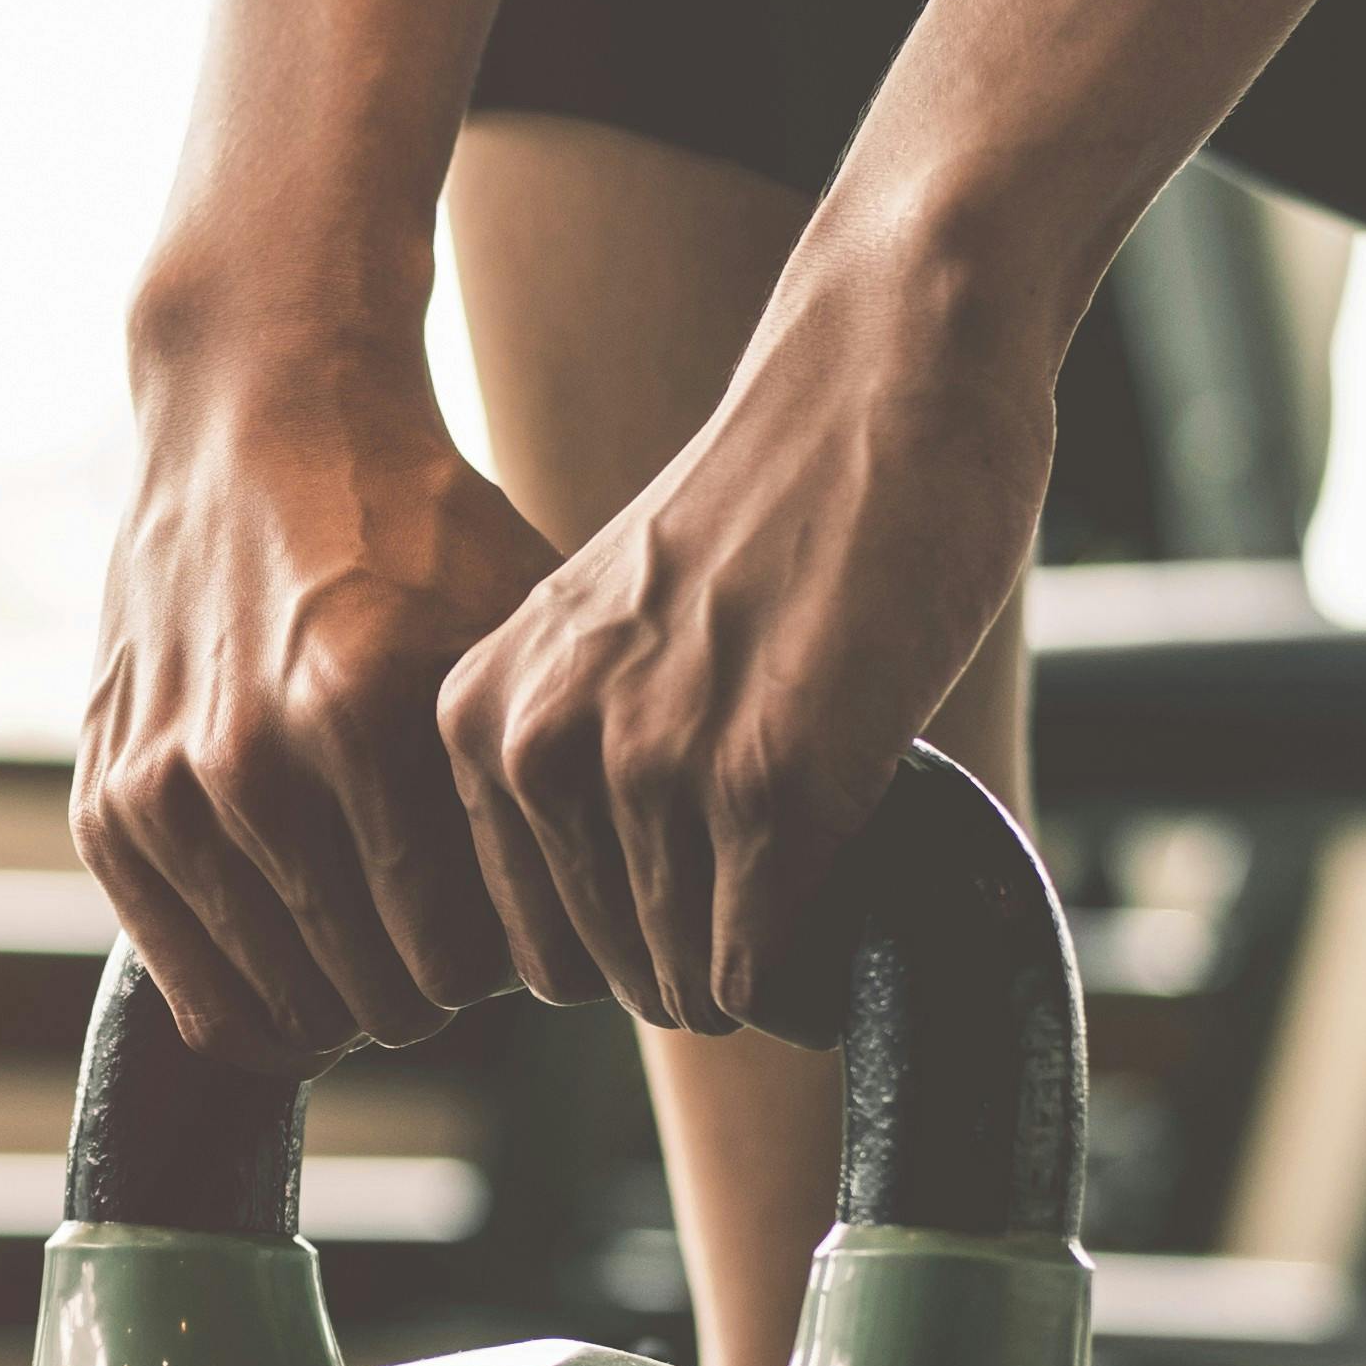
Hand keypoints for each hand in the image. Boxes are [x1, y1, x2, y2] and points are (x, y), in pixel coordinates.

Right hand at [75, 325, 553, 1065]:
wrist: (256, 417)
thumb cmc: (416, 527)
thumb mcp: (515, 629)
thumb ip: (545, 780)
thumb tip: (594, 944)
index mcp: (365, 706)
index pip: (465, 962)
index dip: (513, 965)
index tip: (522, 922)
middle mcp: (250, 756)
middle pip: (380, 999)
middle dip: (435, 985)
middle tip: (454, 932)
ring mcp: (164, 788)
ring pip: (284, 1012)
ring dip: (349, 990)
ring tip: (384, 928)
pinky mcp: (104, 808)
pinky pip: (196, 993)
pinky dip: (263, 991)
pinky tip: (308, 937)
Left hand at [438, 249, 1052, 1035]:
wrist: (886, 381)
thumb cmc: (770, 514)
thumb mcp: (602, 636)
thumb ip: (570, 755)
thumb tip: (599, 936)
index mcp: (479, 714)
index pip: (521, 937)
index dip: (620, 936)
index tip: (695, 882)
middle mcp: (538, 746)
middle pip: (602, 974)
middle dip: (691, 956)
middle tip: (772, 880)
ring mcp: (650, 770)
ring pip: (685, 984)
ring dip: (759, 958)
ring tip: (815, 864)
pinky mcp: (771, 785)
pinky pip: (762, 969)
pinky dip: (812, 967)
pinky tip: (846, 892)